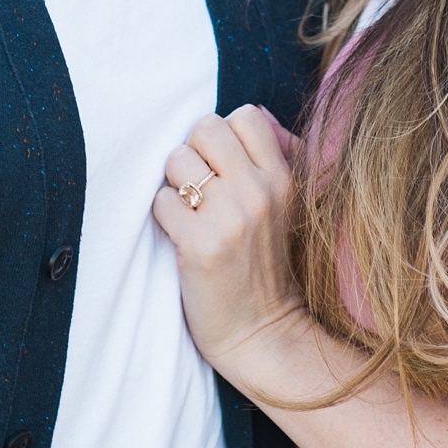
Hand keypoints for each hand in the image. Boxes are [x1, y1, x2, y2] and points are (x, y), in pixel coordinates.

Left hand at [152, 104, 306, 375]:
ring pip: (177, 160)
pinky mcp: (200, 247)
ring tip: (188, 213)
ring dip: (173, 185)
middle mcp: (259, 193)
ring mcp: (230, 219)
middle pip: (205, 128)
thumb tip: (256, 113)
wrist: (263, 334)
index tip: (221, 166)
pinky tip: (179, 238)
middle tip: (198, 188)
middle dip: (192, 153)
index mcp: (282, 178)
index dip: (223, 136)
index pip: (245, 115)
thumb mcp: (285, 207)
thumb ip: (276, 157)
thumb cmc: (265, 266)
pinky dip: (163, 218)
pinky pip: (161, 202)